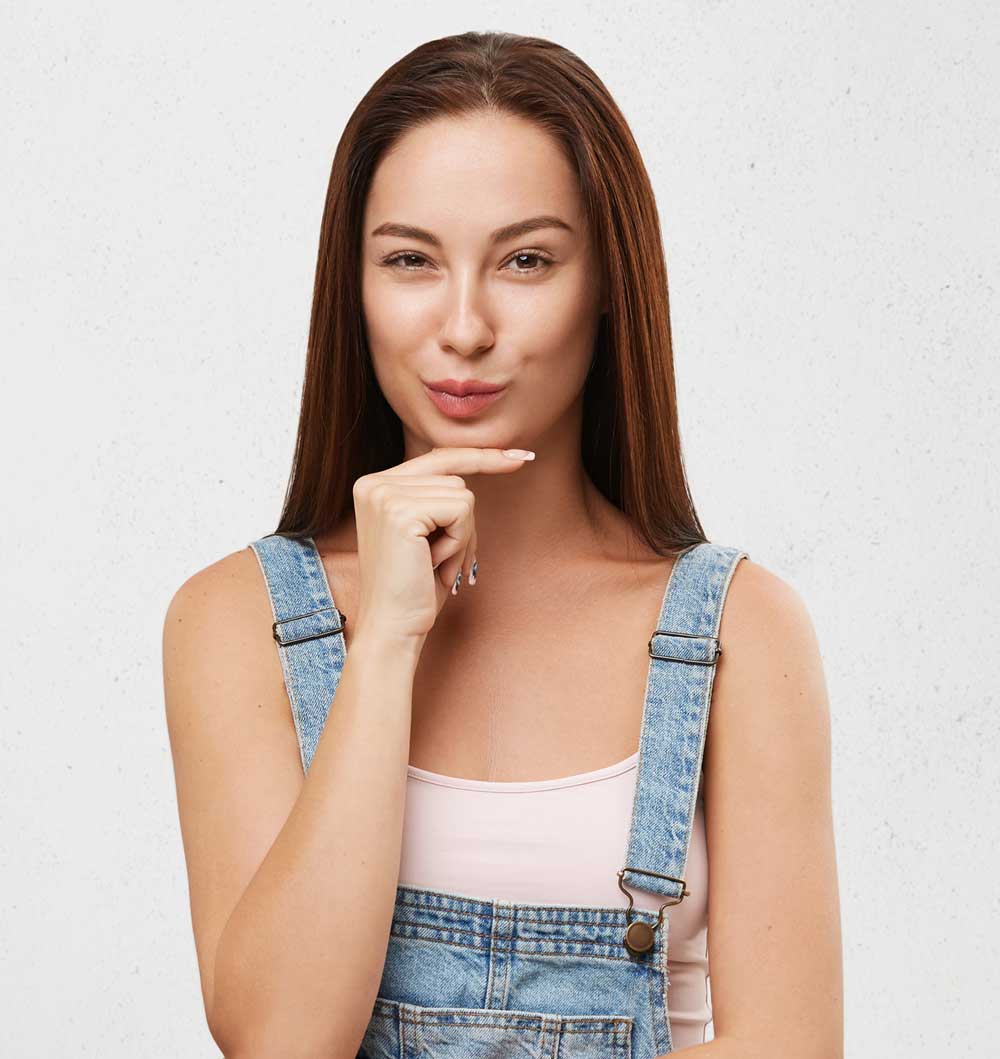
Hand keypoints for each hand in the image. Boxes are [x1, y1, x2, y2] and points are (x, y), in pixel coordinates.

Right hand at [351, 447, 533, 644]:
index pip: (438, 458)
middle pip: (456, 480)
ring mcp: (385, 495)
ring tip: (432, 564)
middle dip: (462, 525)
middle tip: (438, 562)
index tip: (522, 457)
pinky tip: (433, 563)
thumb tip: (480, 460)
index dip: (480, 457)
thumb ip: (438, 497)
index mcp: (375, 485)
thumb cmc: (415, 588)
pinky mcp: (400, 511)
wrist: (393, 627)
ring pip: (462, 495)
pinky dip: (459, 542)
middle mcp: (374, 483)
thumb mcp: (428, 534)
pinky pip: (460, 511)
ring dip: (461, 536)